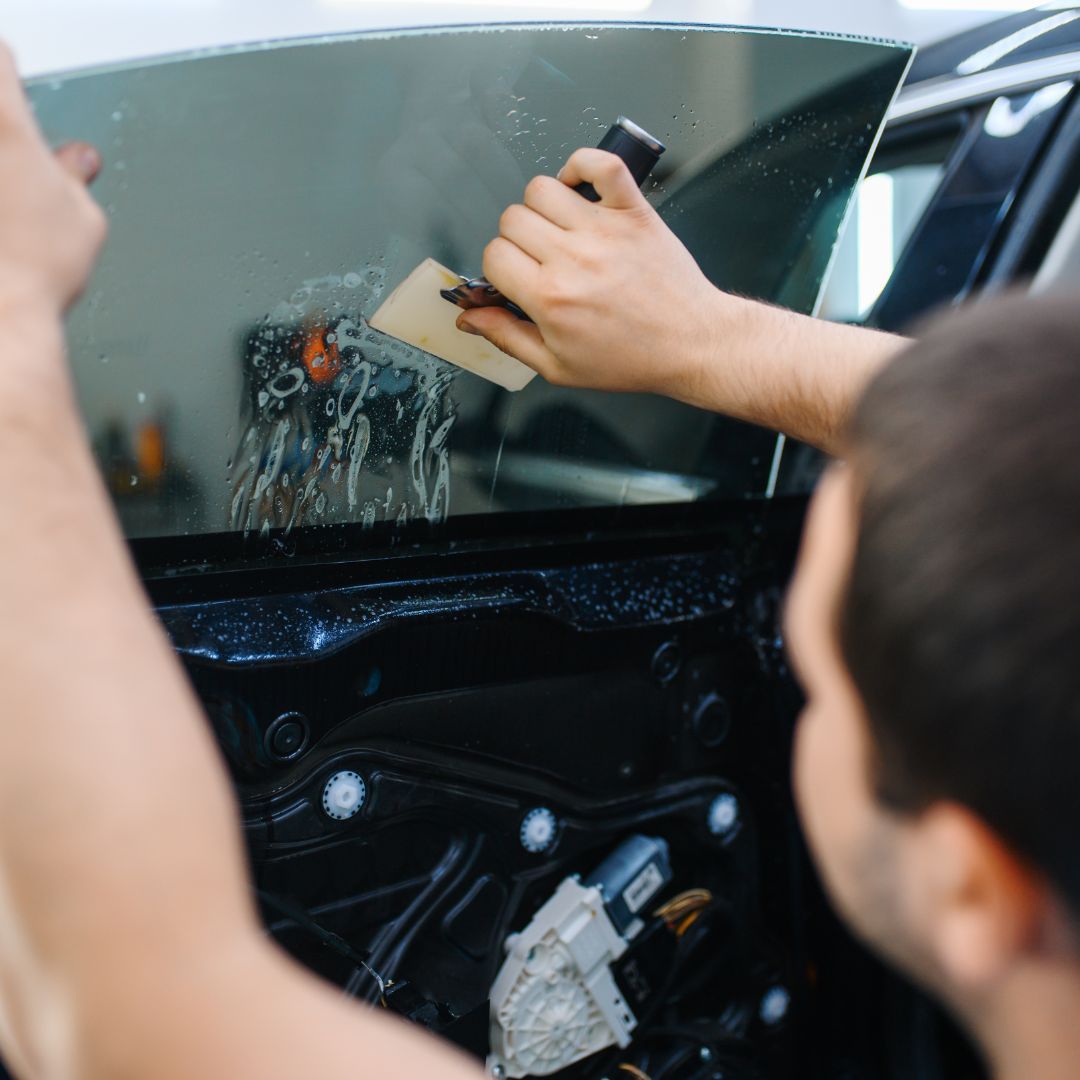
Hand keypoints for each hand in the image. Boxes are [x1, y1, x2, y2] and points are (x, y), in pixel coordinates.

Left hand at [0, 42, 105, 316]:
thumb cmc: (36, 271)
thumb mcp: (83, 219)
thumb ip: (74, 177)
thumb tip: (74, 163)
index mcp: (6, 124)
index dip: (8, 73)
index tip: (13, 84)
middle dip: (5, 133)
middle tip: (18, 164)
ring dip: (4, 179)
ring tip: (11, 208)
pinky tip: (3, 228)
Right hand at [456, 147, 726, 399]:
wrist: (690, 344)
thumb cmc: (629, 359)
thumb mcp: (558, 366)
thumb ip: (507, 338)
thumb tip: (468, 317)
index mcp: (550, 298)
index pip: (494, 255)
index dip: (499, 268)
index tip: (517, 279)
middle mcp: (573, 258)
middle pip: (512, 219)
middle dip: (516, 239)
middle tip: (539, 259)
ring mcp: (604, 230)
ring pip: (542, 188)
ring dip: (542, 206)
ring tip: (559, 229)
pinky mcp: (633, 212)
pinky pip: (600, 163)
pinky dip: (582, 165)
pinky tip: (580, 190)